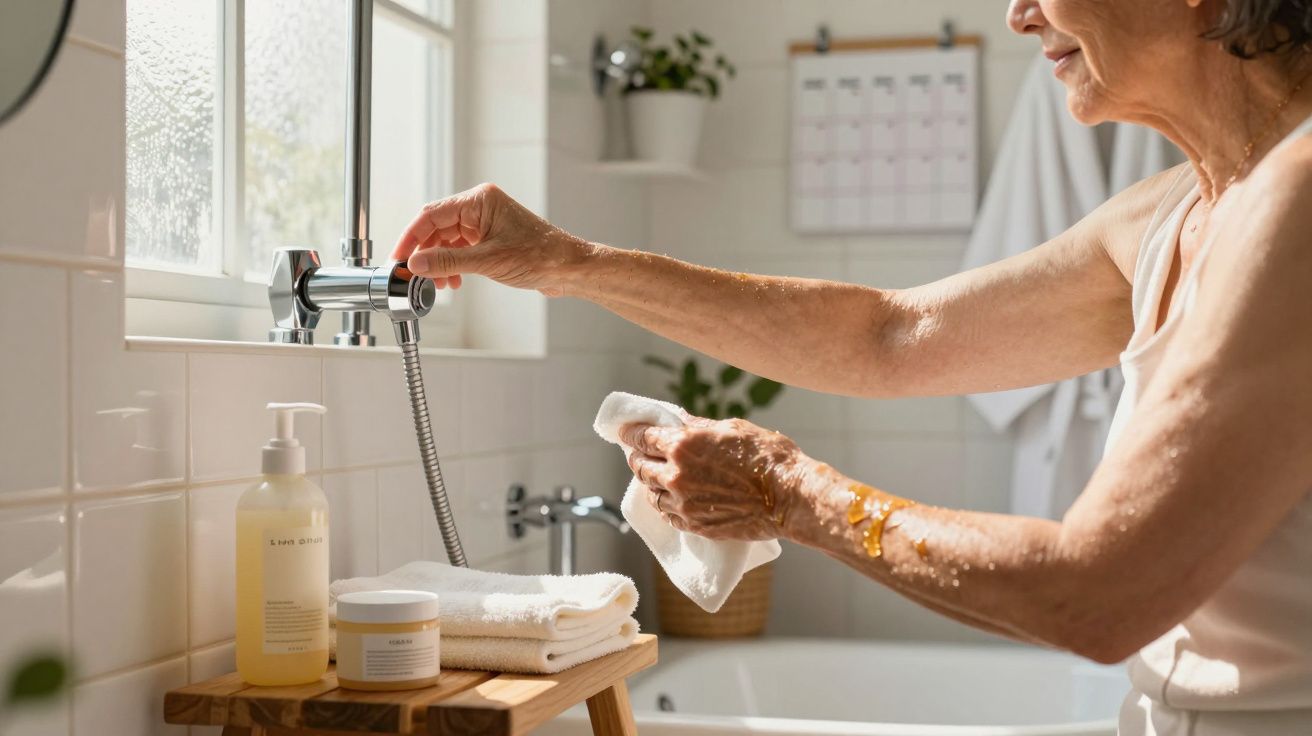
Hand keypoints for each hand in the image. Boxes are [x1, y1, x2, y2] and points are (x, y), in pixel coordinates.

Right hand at [391, 183, 589, 295]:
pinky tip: (454, 281)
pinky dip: (454, 265)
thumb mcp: (488, 261)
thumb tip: (415, 264)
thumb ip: (448, 262)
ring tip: (438, 284)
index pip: (431, 215)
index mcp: (480, 201)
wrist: (569, 269)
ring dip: (439, 263)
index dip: (410, 237)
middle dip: (425, 254)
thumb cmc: (540, 257)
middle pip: (436, 228)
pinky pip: (461, 249)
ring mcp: (485, 223)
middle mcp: (481, 208)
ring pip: (447, 241)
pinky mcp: (490, 239)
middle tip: (413, 276)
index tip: (397, 258)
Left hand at [620, 417, 809, 540]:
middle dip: (637, 456)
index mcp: (682, 445)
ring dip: (651, 482)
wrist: (788, 498)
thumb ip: (698, 425)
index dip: (631, 433)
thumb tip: (678, 420)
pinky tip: (672, 498)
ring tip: (658, 476)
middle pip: (640, 466)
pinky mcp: (695, 524)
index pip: (642, 437)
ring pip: (651, 492)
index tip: (627, 432)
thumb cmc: (767, 457)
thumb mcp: (732, 427)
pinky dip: (665, 504)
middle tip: (640, 452)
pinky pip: (667, 514)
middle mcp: (676, 475)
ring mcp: (683, 503)